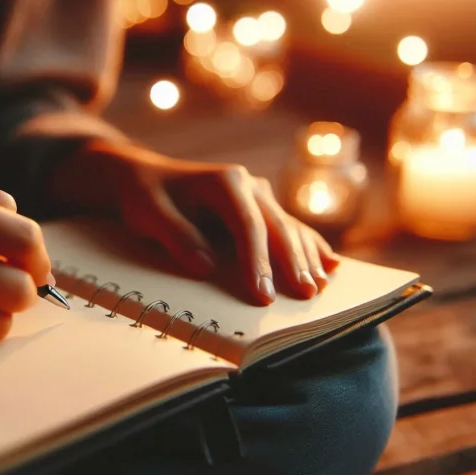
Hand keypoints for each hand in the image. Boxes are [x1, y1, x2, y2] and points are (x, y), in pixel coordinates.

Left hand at [50, 140, 339, 304]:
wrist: (145, 177)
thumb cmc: (145, 196)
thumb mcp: (148, 213)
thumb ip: (176, 236)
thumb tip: (205, 266)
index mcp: (225, 181)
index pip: (247, 225)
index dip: (257, 261)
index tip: (261, 294)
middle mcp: (249, 184)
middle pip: (276, 227)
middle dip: (292, 263)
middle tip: (304, 297)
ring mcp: (258, 195)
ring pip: (288, 228)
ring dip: (306, 258)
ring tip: (318, 288)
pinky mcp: (260, 209)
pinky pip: (290, 229)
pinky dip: (310, 247)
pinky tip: (330, 265)